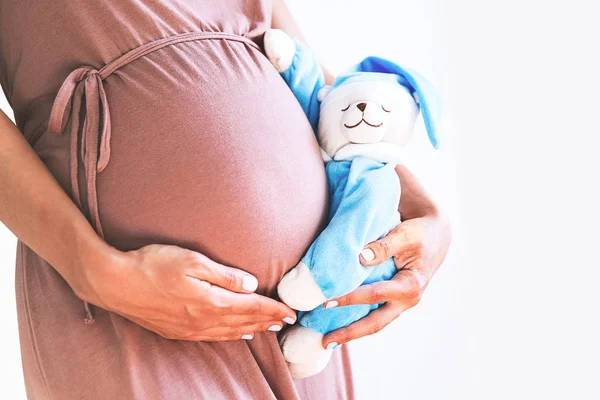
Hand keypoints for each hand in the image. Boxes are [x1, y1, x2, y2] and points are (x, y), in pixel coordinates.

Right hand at [80, 244, 296, 340]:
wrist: (115, 283)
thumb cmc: (153, 265)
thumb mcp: (192, 261)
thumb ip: (224, 274)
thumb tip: (251, 284)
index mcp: (210, 301)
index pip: (251, 308)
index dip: (273, 310)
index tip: (291, 312)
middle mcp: (203, 320)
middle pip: (243, 323)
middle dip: (267, 322)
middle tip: (286, 322)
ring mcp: (189, 329)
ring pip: (229, 333)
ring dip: (251, 330)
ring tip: (267, 329)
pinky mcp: (176, 331)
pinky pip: (212, 337)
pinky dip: (229, 336)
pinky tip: (235, 335)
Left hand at [321, 213, 450, 348]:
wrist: (436, 235)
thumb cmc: (420, 233)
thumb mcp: (405, 235)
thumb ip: (384, 246)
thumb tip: (361, 257)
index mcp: (411, 285)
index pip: (374, 295)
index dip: (350, 298)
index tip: (325, 301)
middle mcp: (406, 300)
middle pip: (375, 323)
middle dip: (349, 333)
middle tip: (325, 342)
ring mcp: (401, 303)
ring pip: (374, 322)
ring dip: (352, 331)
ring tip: (328, 339)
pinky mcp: (394, 300)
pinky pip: (375, 313)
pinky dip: (357, 318)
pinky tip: (339, 322)